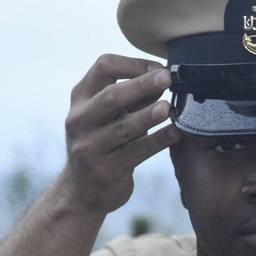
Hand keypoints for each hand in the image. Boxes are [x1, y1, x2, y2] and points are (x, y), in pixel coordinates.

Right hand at [63, 54, 181, 212]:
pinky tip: (175, 133)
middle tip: (166, 78)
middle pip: (110, 96)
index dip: (133, 64)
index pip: (103, 68)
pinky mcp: (106, 170)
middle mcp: (80, 120)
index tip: (158, 68)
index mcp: (81, 99)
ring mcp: (90, 146)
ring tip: (168, 108)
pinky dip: (157, 141)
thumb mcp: (110, 116)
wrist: (82, 191)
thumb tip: (163, 78)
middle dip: (141, 85)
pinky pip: (136, 152)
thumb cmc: (102, 144)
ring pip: (122, 127)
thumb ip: (133, 98)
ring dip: (148, 115)